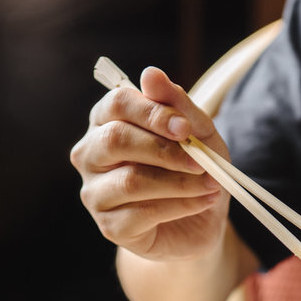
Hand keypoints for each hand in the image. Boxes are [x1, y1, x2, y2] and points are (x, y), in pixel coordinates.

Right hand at [71, 67, 230, 261]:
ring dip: (179, 182)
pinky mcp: (109, 227)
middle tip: (200, 160)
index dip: (153, 113)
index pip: (116, 103)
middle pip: (115, 139)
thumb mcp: (197, 133)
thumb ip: (176, 105)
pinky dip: (180, 205)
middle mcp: (91, 154)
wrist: (199, 221)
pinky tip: (202, 202)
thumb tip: (150, 74)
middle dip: (164, 149)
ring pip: (130, 180)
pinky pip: (141, 213)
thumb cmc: (192, 169)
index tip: (186, 128)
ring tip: (210, 184)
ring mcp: (95, 192)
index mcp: (107, 122)